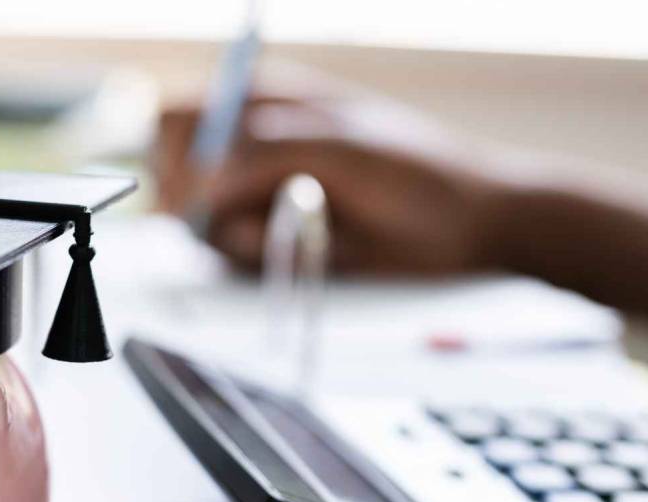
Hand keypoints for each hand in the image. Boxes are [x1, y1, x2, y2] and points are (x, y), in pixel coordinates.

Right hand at [151, 92, 523, 273]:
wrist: (471, 227)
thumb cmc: (418, 171)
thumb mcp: (341, 148)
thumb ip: (264, 155)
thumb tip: (203, 186)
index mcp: (265, 100)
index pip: (180, 115)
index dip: (176, 153)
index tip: (199, 187)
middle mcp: (254, 145)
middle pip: (178, 173)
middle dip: (199, 202)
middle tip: (247, 215)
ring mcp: (263, 193)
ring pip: (202, 220)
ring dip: (236, 234)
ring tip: (292, 229)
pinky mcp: (277, 237)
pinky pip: (234, 251)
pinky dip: (256, 255)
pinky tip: (302, 246)